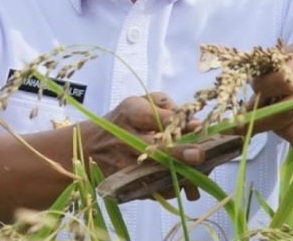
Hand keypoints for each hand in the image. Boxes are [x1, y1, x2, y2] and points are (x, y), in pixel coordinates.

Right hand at [80, 92, 205, 183]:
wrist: (90, 147)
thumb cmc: (124, 120)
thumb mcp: (138, 102)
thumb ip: (164, 105)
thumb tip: (191, 120)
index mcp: (129, 114)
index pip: (152, 117)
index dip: (176, 122)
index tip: (197, 125)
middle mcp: (125, 140)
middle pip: (153, 149)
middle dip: (177, 153)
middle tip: (199, 154)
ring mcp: (124, 166)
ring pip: (155, 174)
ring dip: (181, 175)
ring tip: (202, 174)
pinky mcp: (126, 185)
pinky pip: (153, 190)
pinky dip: (173, 188)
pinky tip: (190, 186)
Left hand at [247, 42, 292, 151]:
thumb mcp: (292, 53)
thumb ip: (269, 72)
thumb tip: (247, 104)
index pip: (281, 80)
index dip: (261, 89)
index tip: (254, 89)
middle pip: (287, 111)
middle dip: (261, 119)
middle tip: (245, 120)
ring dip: (277, 129)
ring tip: (274, 117)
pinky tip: (292, 124)